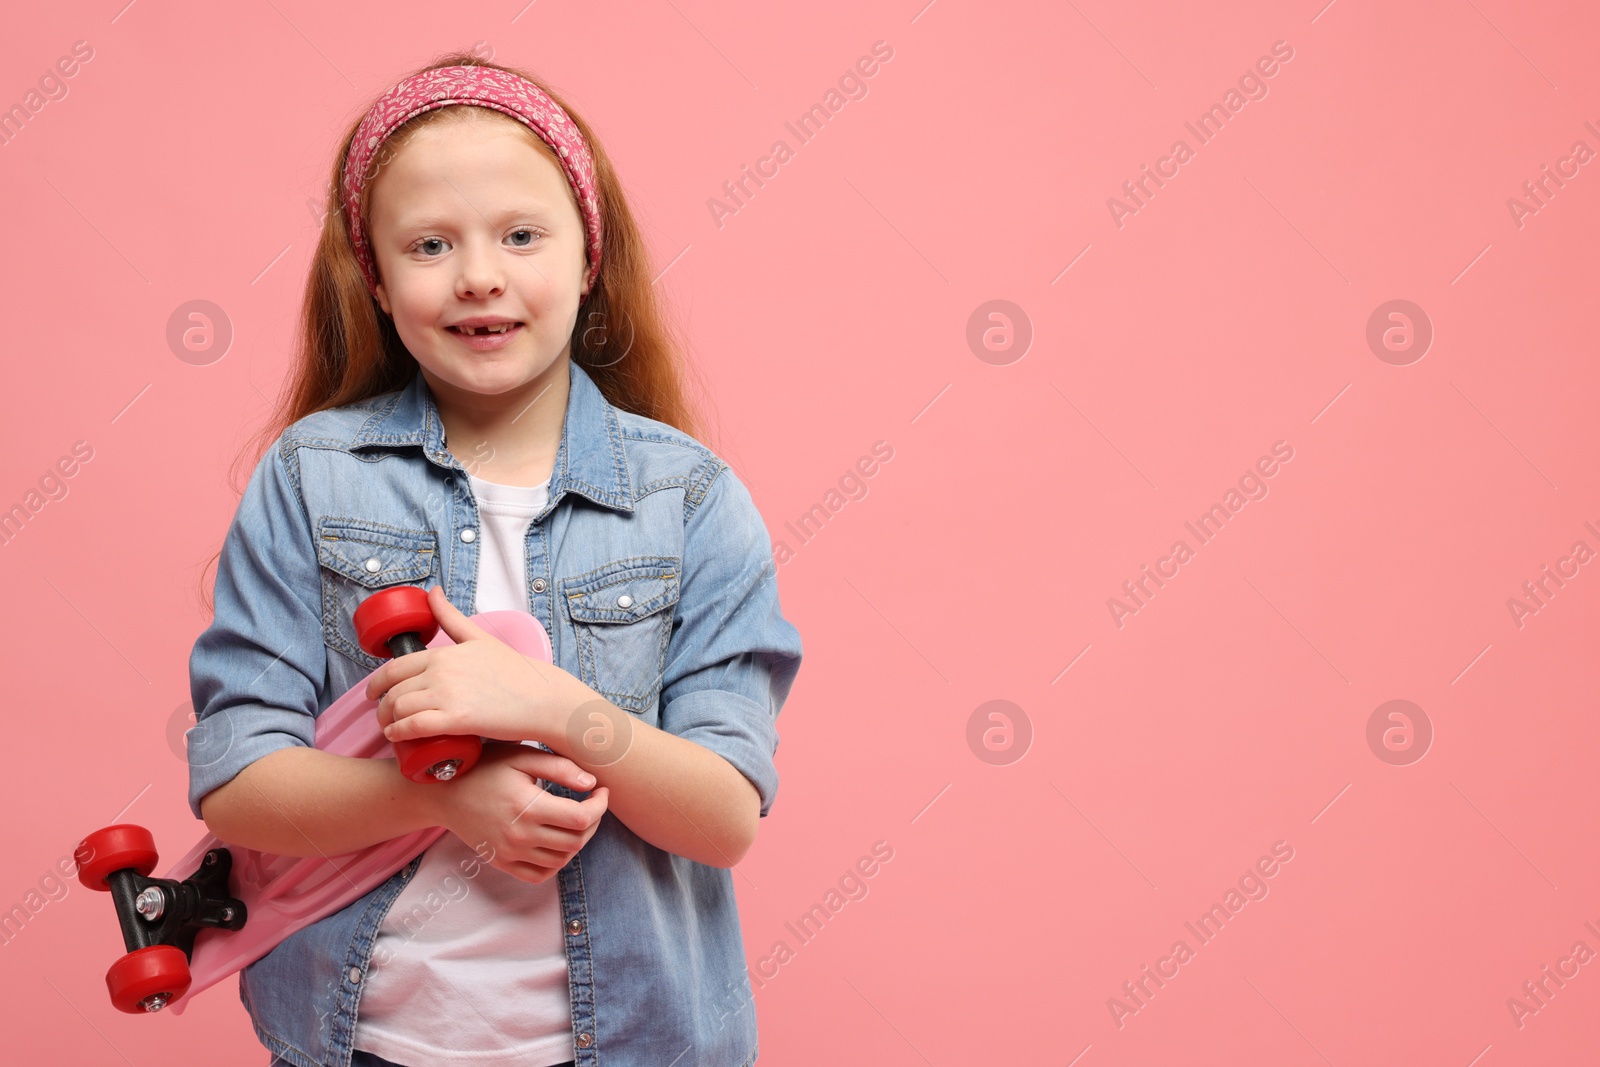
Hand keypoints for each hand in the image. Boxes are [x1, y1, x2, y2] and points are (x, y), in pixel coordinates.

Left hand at [367, 585, 583, 744]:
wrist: (542, 698)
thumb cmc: (515, 672)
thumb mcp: (480, 638)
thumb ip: (452, 617)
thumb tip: (433, 592)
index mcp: (444, 654)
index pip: (395, 668)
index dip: (377, 684)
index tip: (373, 693)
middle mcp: (441, 672)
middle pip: (393, 691)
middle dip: (381, 706)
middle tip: (382, 715)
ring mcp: (448, 695)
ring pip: (399, 709)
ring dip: (388, 721)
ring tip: (390, 728)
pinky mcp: (457, 719)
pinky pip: (413, 727)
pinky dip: (399, 733)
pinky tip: (397, 737)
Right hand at [431, 741, 610, 883]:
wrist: (444, 793)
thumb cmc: (484, 767)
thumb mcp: (521, 756)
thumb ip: (559, 768)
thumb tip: (592, 784)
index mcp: (526, 807)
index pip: (581, 819)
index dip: (600, 806)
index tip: (601, 791)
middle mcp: (518, 836)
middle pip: (576, 842)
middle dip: (593, 823)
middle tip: (591, 804)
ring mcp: (509, 853)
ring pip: (562, 860)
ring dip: (577, 841)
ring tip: (576, 819)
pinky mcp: (501, 863)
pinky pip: (540, 875)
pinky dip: (557, 862)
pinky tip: (558, 841)